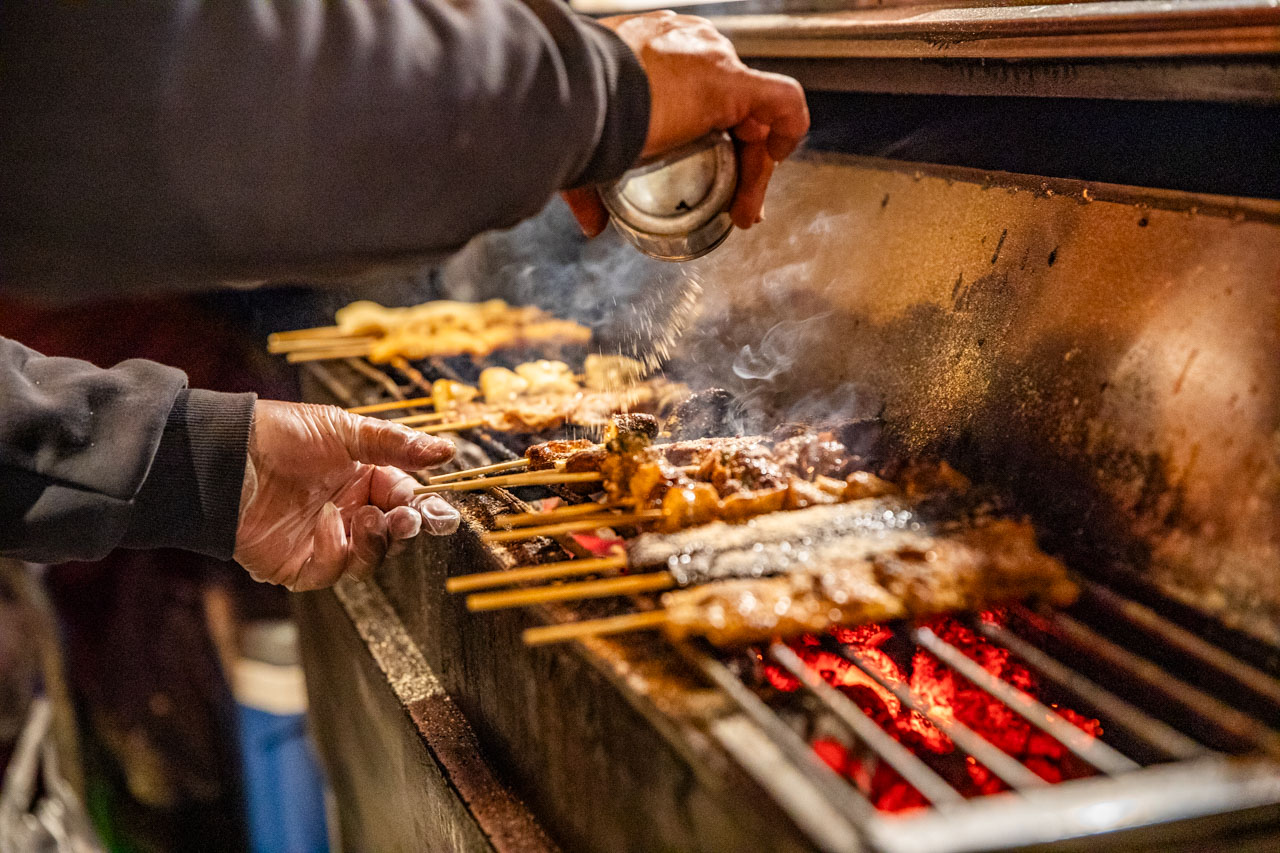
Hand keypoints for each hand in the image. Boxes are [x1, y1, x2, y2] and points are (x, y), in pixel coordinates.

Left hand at [233, 401, 457, 590]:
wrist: (225, 455)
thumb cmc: (281, 434)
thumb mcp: (345, 430)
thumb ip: (397, 445)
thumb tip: (448, 451)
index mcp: (363, 480)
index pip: (406, 501)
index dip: (424, 508)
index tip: (437, 511)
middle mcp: (348, 513)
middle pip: (393, 536)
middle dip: (405, 527)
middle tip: (406, 517)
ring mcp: (325, 541)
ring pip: (370, 559)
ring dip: (377, 542)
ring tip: (370, 518)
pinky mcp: (299, 565)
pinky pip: (332, 570)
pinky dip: (336, 550)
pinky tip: (327, 521)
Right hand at [563, 11, 808, 234]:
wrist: (576, 93)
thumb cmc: (572, 109)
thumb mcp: (587, 143)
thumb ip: (590, 185)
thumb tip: (591, 222)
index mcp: (650, 52)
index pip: (698, 95)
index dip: (709, 140)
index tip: (704, 178)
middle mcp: (686, 47)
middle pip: (730, 109)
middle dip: (738, 161)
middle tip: (734, 204)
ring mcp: (712, 60)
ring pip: (753, 115)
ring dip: (754, 167)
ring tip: (744, 207)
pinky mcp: (732, 80)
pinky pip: (781, 100)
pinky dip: (789, 129)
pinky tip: (776, 159)